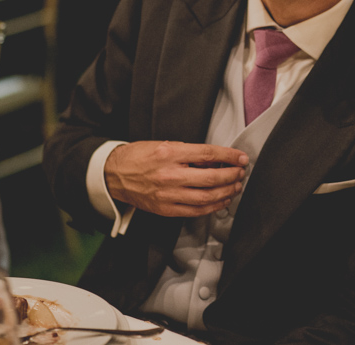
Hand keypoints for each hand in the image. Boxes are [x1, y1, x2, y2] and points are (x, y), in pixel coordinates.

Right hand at [105, 140, 248, 216]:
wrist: (114, 174)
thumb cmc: (139, 157)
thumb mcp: (164, 144)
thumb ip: (190, 152)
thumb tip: (216, 158)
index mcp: (169, 153)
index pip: (208, 154)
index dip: (229, 156)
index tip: (241, 158)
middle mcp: (169, 175)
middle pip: (211, 178)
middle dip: (231, 176)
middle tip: (240, 173)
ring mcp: (167, 194)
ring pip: (206, 197)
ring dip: (226, 192)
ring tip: (235, 187)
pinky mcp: (165, 209)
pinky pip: (195, 211)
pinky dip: (212, 207)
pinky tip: (221, 201)